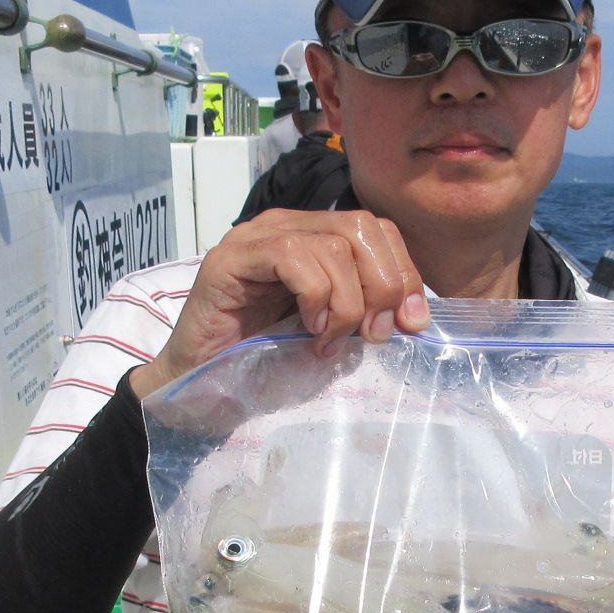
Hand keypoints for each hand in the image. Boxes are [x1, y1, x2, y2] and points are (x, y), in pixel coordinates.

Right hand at [129, 209, 427, 398]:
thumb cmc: (262, 359)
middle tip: (374, 335)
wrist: (198, 386)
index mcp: (313, 237)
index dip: (404, 272)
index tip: (412, 322)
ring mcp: (255, 238)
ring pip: (332, 245)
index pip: (376, 229)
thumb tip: (415, 315)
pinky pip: (292, 257)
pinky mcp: (230, 259)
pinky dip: (314, 297)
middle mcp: (286, 226)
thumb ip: (364, 312)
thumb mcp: (329, 330)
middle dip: (383, 285)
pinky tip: (308, 330)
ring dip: (347, 302)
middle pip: (362, 227)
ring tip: (329, 340)